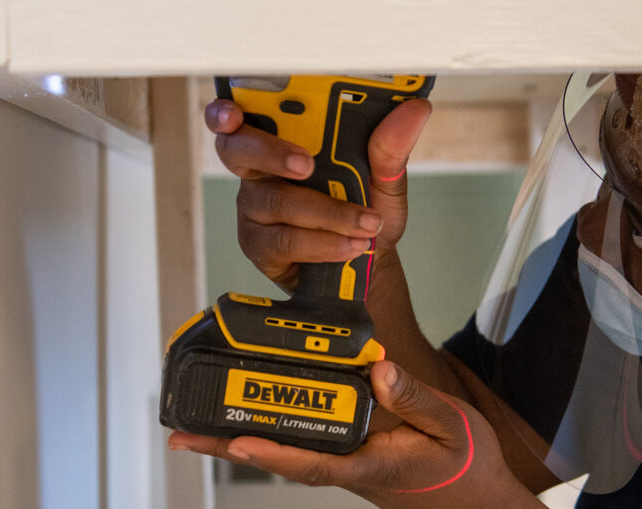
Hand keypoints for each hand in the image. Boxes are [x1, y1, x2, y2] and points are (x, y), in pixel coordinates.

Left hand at [168, 361, 525, 508]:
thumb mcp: (454, 425)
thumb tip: (378, 369)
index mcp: (372, 467)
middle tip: (180, 437)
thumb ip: (417, 399)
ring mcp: (346, 467)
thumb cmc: (466, 468)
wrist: (475, 507)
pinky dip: (269, 435)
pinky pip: (301, 447)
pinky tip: (249, 420)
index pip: (314, 462)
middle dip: (229, 448)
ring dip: (239, 442)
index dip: (273, 454)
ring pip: (285, 453)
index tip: (236, 442)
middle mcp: (349, 470)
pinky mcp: (349, 460)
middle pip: (281, 460)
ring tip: (193, 428)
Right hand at [205, 97, 431, 290]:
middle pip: (237, 150)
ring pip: (276, 202)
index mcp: (284, 140)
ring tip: (366, 224)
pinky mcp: (260, 245)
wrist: (368, 265)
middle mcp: (261, 170)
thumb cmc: (366, 211)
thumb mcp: (386, 179)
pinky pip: (285, 240)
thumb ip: (390, 147)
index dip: (227, 111)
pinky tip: (350, 246)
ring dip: (326, 214)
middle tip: (306, 165)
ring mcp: (256, 209)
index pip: (243, 114)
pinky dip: (324, 243)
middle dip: (270, 153)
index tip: (234, 113)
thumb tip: (414, 111)